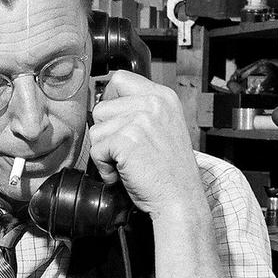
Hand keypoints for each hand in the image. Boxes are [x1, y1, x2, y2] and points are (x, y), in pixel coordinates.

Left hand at [88, 72, 203, 222]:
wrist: (181, 198)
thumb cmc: (170, 171)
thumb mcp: (163, 126)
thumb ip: (140, 110)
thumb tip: (104, 103)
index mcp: (163, 96)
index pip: (120, 78)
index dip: (111, 101)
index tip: (118, 122)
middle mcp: (153, 103)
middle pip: (102, 106)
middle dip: (106, 132)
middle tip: (127, 150)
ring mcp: (141, 120)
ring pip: (96, 129)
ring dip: (105, 151)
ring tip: (128, 163)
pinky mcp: (127, 139)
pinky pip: (97, 149)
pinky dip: (105, 167)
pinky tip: (124, 173)